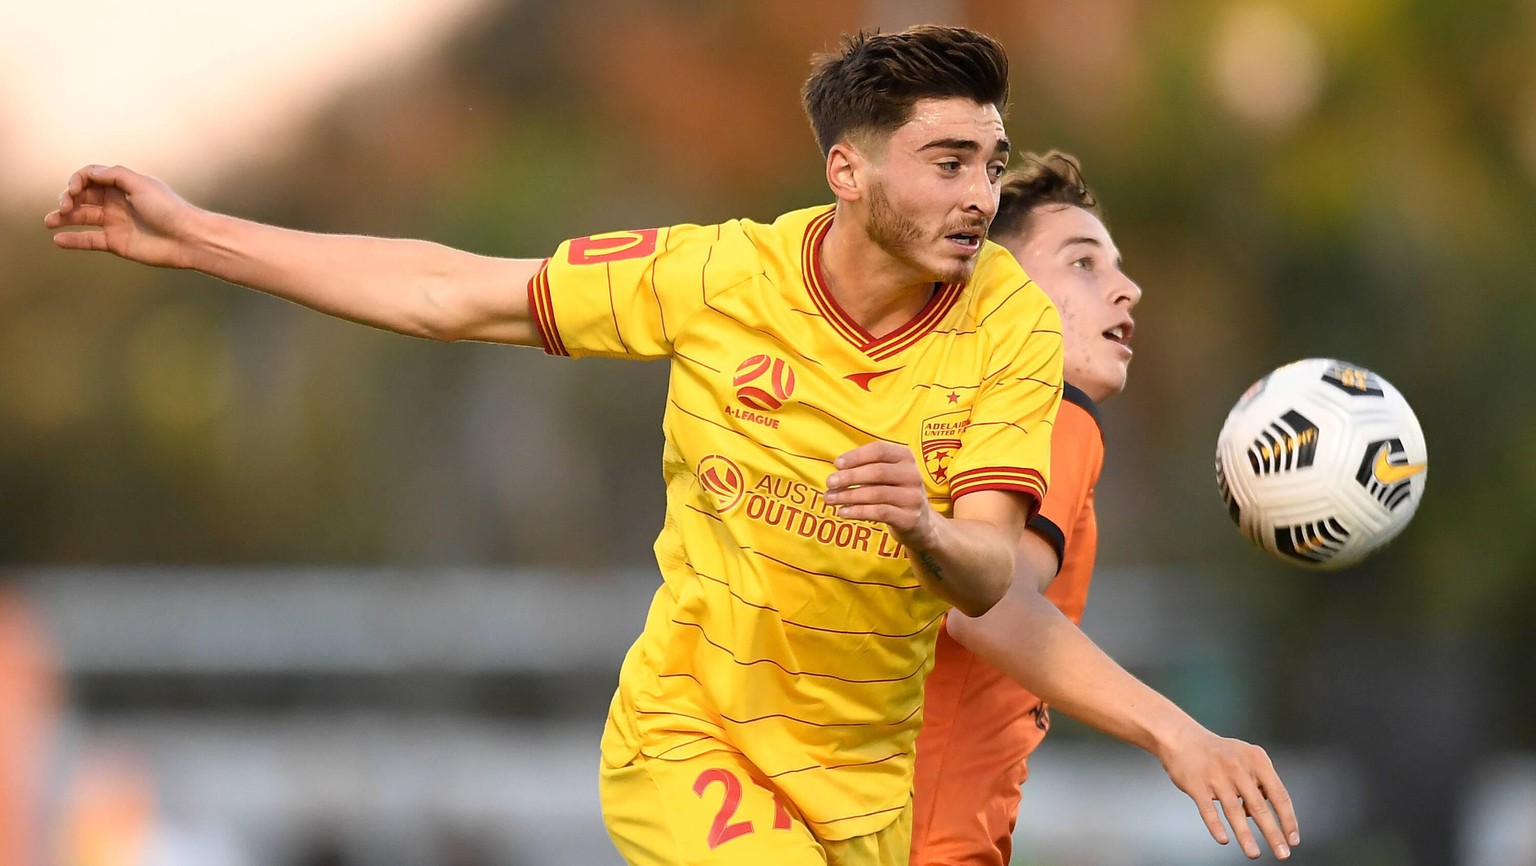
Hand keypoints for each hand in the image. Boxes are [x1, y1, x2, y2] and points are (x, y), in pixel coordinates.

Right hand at [44, 165, 201, 267]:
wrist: (187, 239)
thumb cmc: (168, 209)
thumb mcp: (142, 184)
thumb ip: (115, 175)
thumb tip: (90, 172)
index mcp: (122, 185)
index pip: (90, 177)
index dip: (77, 180)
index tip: (74, 189)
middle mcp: (116, 202)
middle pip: (82, 196)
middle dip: (67, 198)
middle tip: (62, 207)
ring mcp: (115, 222)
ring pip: (82, 217)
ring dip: (63, 217)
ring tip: (49, 221)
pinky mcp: (116, 242)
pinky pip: (89, 240)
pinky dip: (73, 240)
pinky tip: (58, 240)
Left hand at [825, 442, 935, 545]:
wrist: (920, 523)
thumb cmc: (894, 493)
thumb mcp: (886, 476)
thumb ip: (865, 468)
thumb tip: (836, 472)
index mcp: (905, 457)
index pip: (879, 450)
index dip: (856, 456)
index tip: (837, 464)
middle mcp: (913, 475)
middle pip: (877, 472)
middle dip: (849, 477)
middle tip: (829, 483)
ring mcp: (913, 497)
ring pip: (876, 494)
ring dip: (849, 496)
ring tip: (830, 499)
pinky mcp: (910, 518)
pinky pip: (879, 513)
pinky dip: (858, 512)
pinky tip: (843, 512)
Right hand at [1158, 728, 1299, 859]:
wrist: (1181, 738)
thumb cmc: (1218, 753)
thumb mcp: (1246, 758)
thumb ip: (1259, 783)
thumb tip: (1263, 815)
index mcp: (1256, 760)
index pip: (1279, 795)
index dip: (1288, 819)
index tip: (1293, 839)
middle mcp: (1238, 767)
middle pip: (1259, 806)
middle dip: (1272, 833)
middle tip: (1282, 853)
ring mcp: (1216, 776)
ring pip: (1234, 811)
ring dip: (1245, 836)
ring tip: (1253, 853)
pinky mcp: (1196, 784)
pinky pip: (1207, 810)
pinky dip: (1216, 826)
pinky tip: (1223, 839)